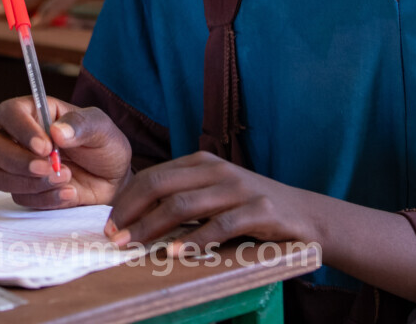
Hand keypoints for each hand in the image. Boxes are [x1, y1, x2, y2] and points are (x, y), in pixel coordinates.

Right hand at [0, 96, 131, 208]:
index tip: (45, 147)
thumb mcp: (102, 129)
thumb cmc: (105, 146)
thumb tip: (56, 132)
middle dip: (14, 159)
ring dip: (30, 182)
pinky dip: (45, 199)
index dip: (20, 129)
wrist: (114, 181)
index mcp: (34, 113)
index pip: (7, 113)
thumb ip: (81, 125)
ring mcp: (17, 167)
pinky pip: (19, 199)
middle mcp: (17, 138)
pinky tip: (70, 193)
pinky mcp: (24, 192)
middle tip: (47, 167)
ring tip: (67, 179)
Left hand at [105, 151, 315, 249]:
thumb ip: (184, 197)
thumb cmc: (252, 207)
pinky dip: (195, 240)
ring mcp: (239, 188)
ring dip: (153, 227)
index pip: (153, 176)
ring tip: (132, 245)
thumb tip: (137, 217)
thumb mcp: (215, 193)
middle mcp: (217, 170)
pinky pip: (220, 225)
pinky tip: (175, 252)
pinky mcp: (259, 210)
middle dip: (132, 212)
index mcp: (202, 163)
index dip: (127, 200)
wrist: (306, 214)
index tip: (109, 223)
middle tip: (113, 237)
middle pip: (161, 186)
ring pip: (184, 205)